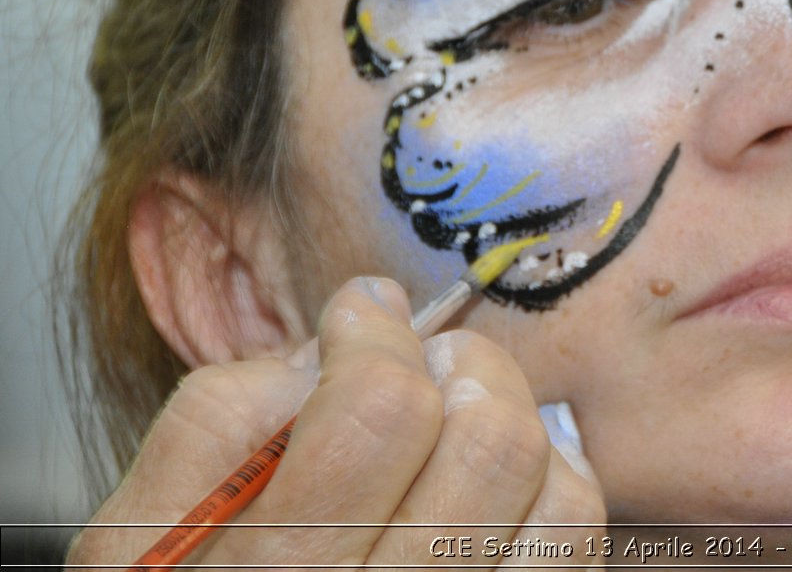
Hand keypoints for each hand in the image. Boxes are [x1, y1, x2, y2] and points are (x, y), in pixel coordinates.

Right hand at [67, 277, 601, 567]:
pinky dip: (551, 485)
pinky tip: (495, 482)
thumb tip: (347, 331)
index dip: (376, 331)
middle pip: (489, 436)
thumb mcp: (146, 529)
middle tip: (421, 365)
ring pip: (553, 485)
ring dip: (510, 424)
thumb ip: (225, 416)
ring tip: (456, 420)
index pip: (383, 406)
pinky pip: (574, 541)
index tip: (360, 316)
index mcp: (274, 567)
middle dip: (461, 365)